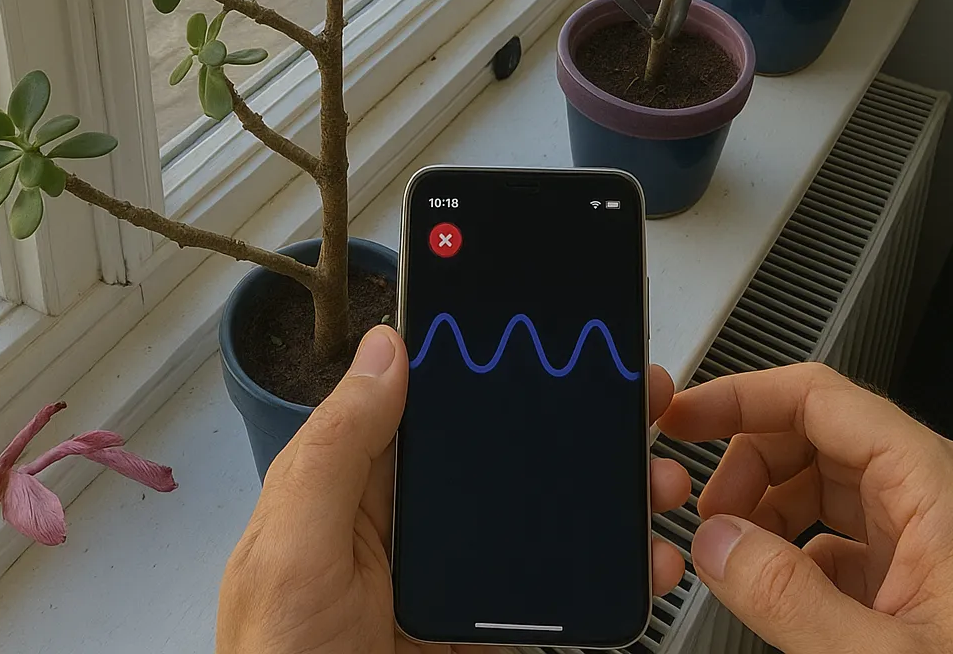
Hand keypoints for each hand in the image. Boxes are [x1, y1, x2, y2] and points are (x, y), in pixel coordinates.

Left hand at [217, 324, 690, 652]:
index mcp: (355, 483)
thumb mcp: (294, 548)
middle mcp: (405, 522)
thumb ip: (338, 449)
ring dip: (606, 496)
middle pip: (502, 450)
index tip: (555, 329)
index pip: (430, 396)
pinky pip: (552, 595)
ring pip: (540, 516)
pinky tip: (642, 564)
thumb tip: (384, 348)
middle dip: (574, 424)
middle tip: (640, 403)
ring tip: (658, 482)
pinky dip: (606, 578)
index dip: (490, 358)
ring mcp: (448, 582)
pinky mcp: (482, 636)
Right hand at [660, 361, 952, 652]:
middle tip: (704, 510)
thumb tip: (716, 544)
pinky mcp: (919, 591)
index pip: (821, 398)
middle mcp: (933, 503)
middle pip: (816, 438)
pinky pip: (840, 546)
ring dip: (766, 513)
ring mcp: (926, 547)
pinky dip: (794, 559)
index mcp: (935, 489)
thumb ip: (792, 600)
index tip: (687, 415)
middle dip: (749, 463)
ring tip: (732, 556)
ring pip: (824, 490)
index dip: (744, 396)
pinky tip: (775, 596)